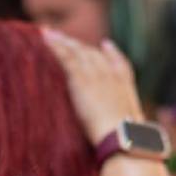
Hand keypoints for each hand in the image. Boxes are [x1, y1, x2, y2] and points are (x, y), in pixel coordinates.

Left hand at [42, 28, 143, 144]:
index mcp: (126, 88)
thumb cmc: (126, 141)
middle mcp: (111, 76)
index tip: (106, 45)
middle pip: (94, 55)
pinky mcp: (82, 79)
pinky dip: (56, 47)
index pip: (120, 64)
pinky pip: (66, 58)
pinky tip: (45, 40)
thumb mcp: (130, 130)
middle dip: (80, 46)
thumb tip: (123, 134)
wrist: (122, 138)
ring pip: (78, 52)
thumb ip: (123, 124)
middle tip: (66, 39)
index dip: (112, 54)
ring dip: (63, 42)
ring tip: (49, 34)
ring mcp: (97, 76)